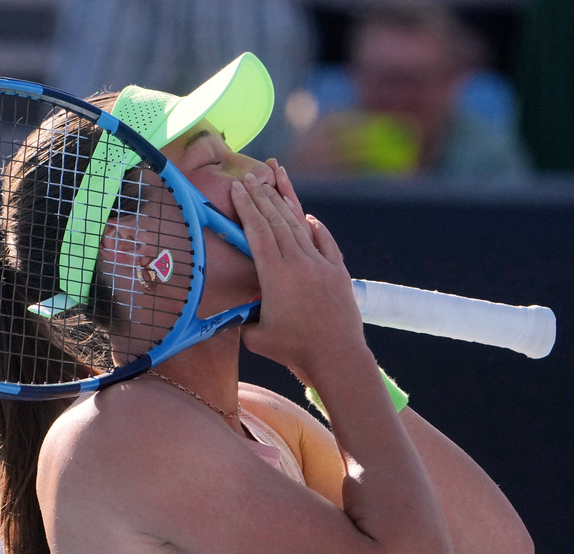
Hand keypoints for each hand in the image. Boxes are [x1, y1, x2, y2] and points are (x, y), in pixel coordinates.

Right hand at [231, 167, 362, 377]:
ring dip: (285, 204)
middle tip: (251, 178)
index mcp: (275, 274)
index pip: (257, 231)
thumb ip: (243, 322)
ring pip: (299, 227)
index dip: (246, 207)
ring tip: (274, 185)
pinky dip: (315, 228)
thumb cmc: (295, 350)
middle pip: (277, 221)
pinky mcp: (338, 272)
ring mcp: (321, 264)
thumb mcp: (257, 338)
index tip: (238, 188)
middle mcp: (299, 262)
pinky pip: (325, 243)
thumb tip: (234, 315)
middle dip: (262, 197)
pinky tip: (308, 217)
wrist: (337, 355)